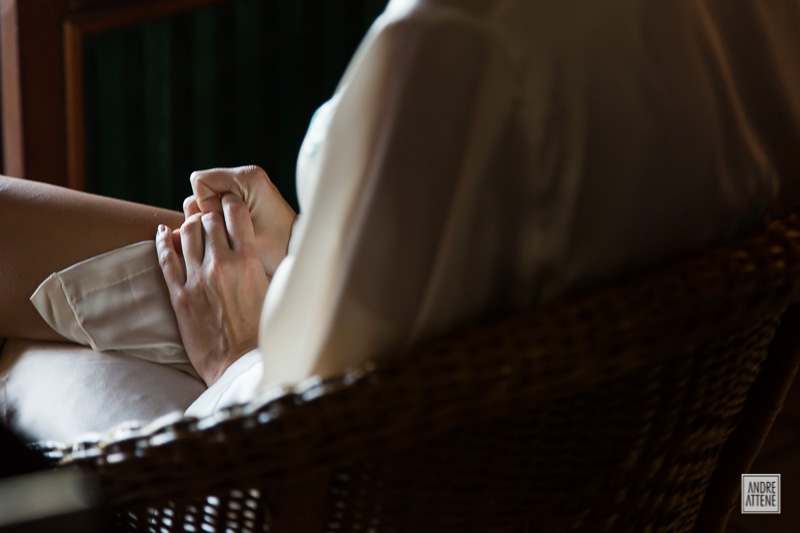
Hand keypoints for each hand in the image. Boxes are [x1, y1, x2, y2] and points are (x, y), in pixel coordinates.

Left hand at [156, 194, 268, 385]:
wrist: (238, 365)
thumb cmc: (262, 332)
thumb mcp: (275, 293)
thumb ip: (271, 268)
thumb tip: (281, 250)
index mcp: (249, 262)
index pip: (237, 216)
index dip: (233, 205)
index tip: (231, 205)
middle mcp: (222, 265)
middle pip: (209, 220)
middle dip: (211, 212)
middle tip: (211, 212)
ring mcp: (197, 278)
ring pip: (186, 233)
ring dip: (190, 224)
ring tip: (193, 224)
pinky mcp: (179, 295)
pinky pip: (165, 258)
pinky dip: (162, 241)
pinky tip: (163, 232)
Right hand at [190, 166, 296, 276]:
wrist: (297, 254)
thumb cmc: (275, 249)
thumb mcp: (242, 236)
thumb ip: (211, 223)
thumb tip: (180, 224)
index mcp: (248, 177)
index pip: (200, 182)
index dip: (205, 205)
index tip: (224, 225)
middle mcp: (246, 176)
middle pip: (201, 190)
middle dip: (206, 213)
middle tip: (227, 232)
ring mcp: (245, 188)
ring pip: (207, 200)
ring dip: (211, 220)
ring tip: (231, 235)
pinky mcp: (245, 199)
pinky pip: (217, 205)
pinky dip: (218, 221)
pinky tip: (230, 235)